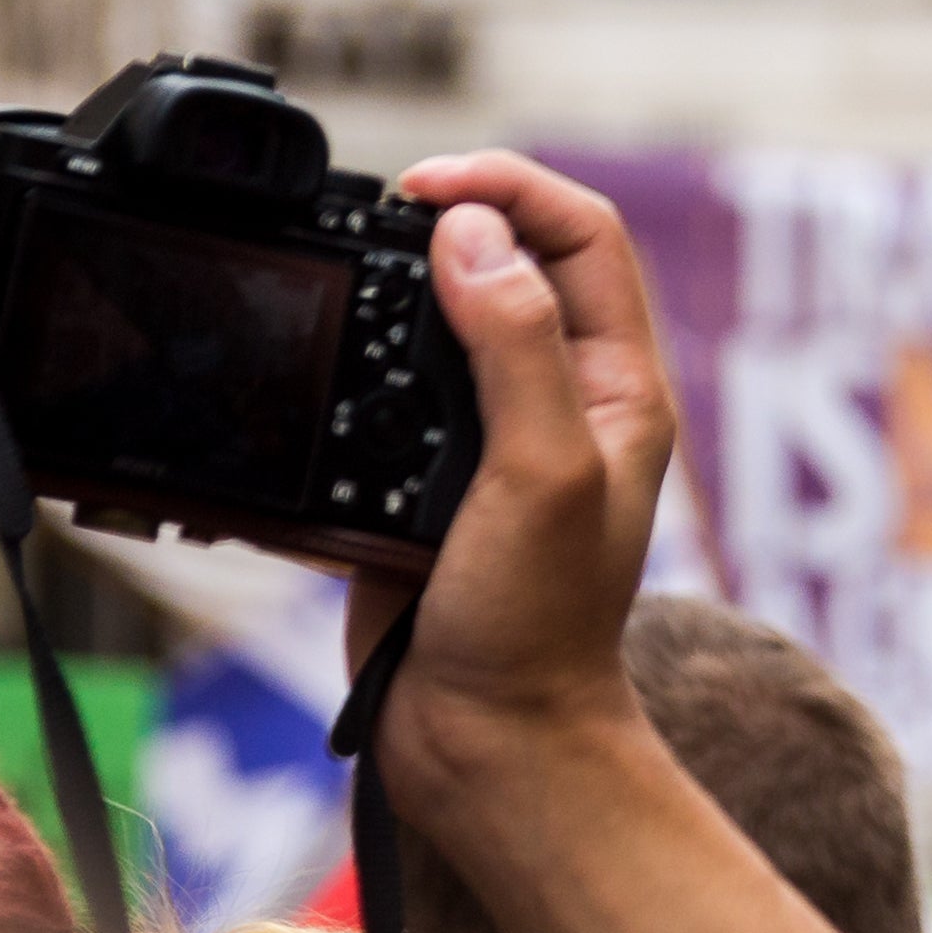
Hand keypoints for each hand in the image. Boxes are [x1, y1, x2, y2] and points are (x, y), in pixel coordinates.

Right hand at [357, 154, 688, 825]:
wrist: (484, 745)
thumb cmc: (540, 626)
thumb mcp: (542, 472)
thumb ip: (516, 348)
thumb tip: (474, 233)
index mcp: (620, 383)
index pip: (583, 234)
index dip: (511, 187)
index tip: (425, 187)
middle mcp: (563, 400)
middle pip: (507, 260)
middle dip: (443, 224)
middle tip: (366, 220)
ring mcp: (490, 440)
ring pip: (436, 322)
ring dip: (388, 292)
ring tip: (338, 283)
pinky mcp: (419, 481)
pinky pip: (382, 395)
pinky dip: (348, 368)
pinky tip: (312, 368)